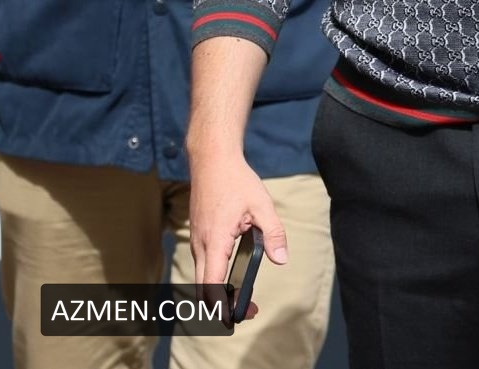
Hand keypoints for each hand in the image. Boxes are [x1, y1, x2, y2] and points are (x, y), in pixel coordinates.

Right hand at [188, 150, 288, 311]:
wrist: (211, 159)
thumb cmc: (236, 180)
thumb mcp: (261, 204)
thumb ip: (273, 233)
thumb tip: (282, 259)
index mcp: (215, 240)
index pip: (212, 285)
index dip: (221, 306)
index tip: (234, 319)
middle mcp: (200, 245)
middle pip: (203, 288)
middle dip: (222, 305)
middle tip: (248, 310)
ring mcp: (196, 241)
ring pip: (202, 277)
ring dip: (218, 292)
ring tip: (243, 299)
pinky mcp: (198, 236)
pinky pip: (203, 265)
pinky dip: (214, 277)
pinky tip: (232, 275)